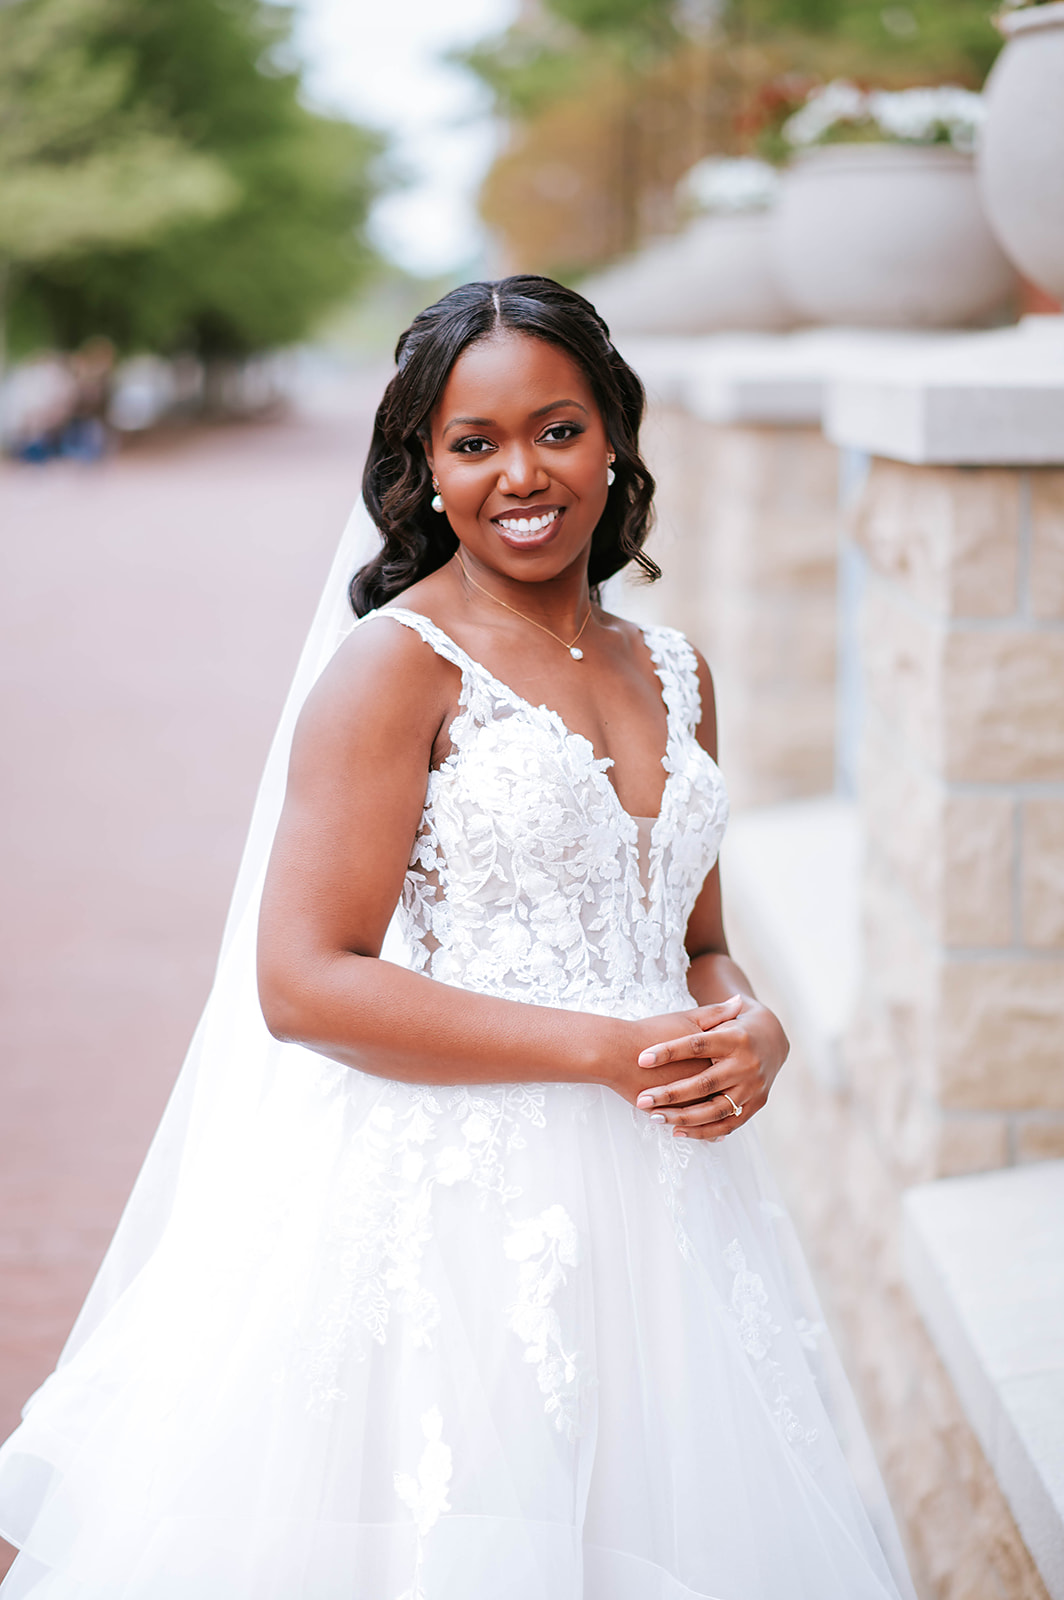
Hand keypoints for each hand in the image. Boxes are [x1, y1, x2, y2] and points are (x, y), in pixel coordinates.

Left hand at [630, 994, 787, 1141]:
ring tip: (654, 1117)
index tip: (642, 1058)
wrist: (774, 1040)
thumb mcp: (724, 1016)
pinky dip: (703, 1131)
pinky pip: (727, 1124)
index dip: (669, 1052)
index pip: (697, 1044)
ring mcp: (753, 1088)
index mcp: (735, 1038)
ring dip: (683, 1117)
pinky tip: (677, 1130)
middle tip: (642, 1100)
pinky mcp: (755, 1105)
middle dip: (670, 1093)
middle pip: (704, 1083)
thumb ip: (708, 1013)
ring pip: (715, 1109)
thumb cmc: (736, 1025)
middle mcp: (746, 1065)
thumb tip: (690, 995)